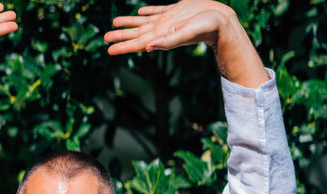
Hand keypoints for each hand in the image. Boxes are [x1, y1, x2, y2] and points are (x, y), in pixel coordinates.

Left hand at [103, 0, 235, 54]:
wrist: (222, 21)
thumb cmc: (205, 29)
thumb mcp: (185, 34)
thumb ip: (167, 42)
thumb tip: (147, 48)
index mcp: (161, 36)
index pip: (137, 43)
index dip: (122, 46)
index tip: (108, 49)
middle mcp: (161, 30)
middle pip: (136, 33)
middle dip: (121, 35)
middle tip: (105, 37)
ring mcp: (167, 20)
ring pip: (143, 22)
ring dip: (129, 23)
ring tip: (115, 22)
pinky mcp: (175, 11)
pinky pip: (156, 11)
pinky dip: (147, 12)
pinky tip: (140, 12)